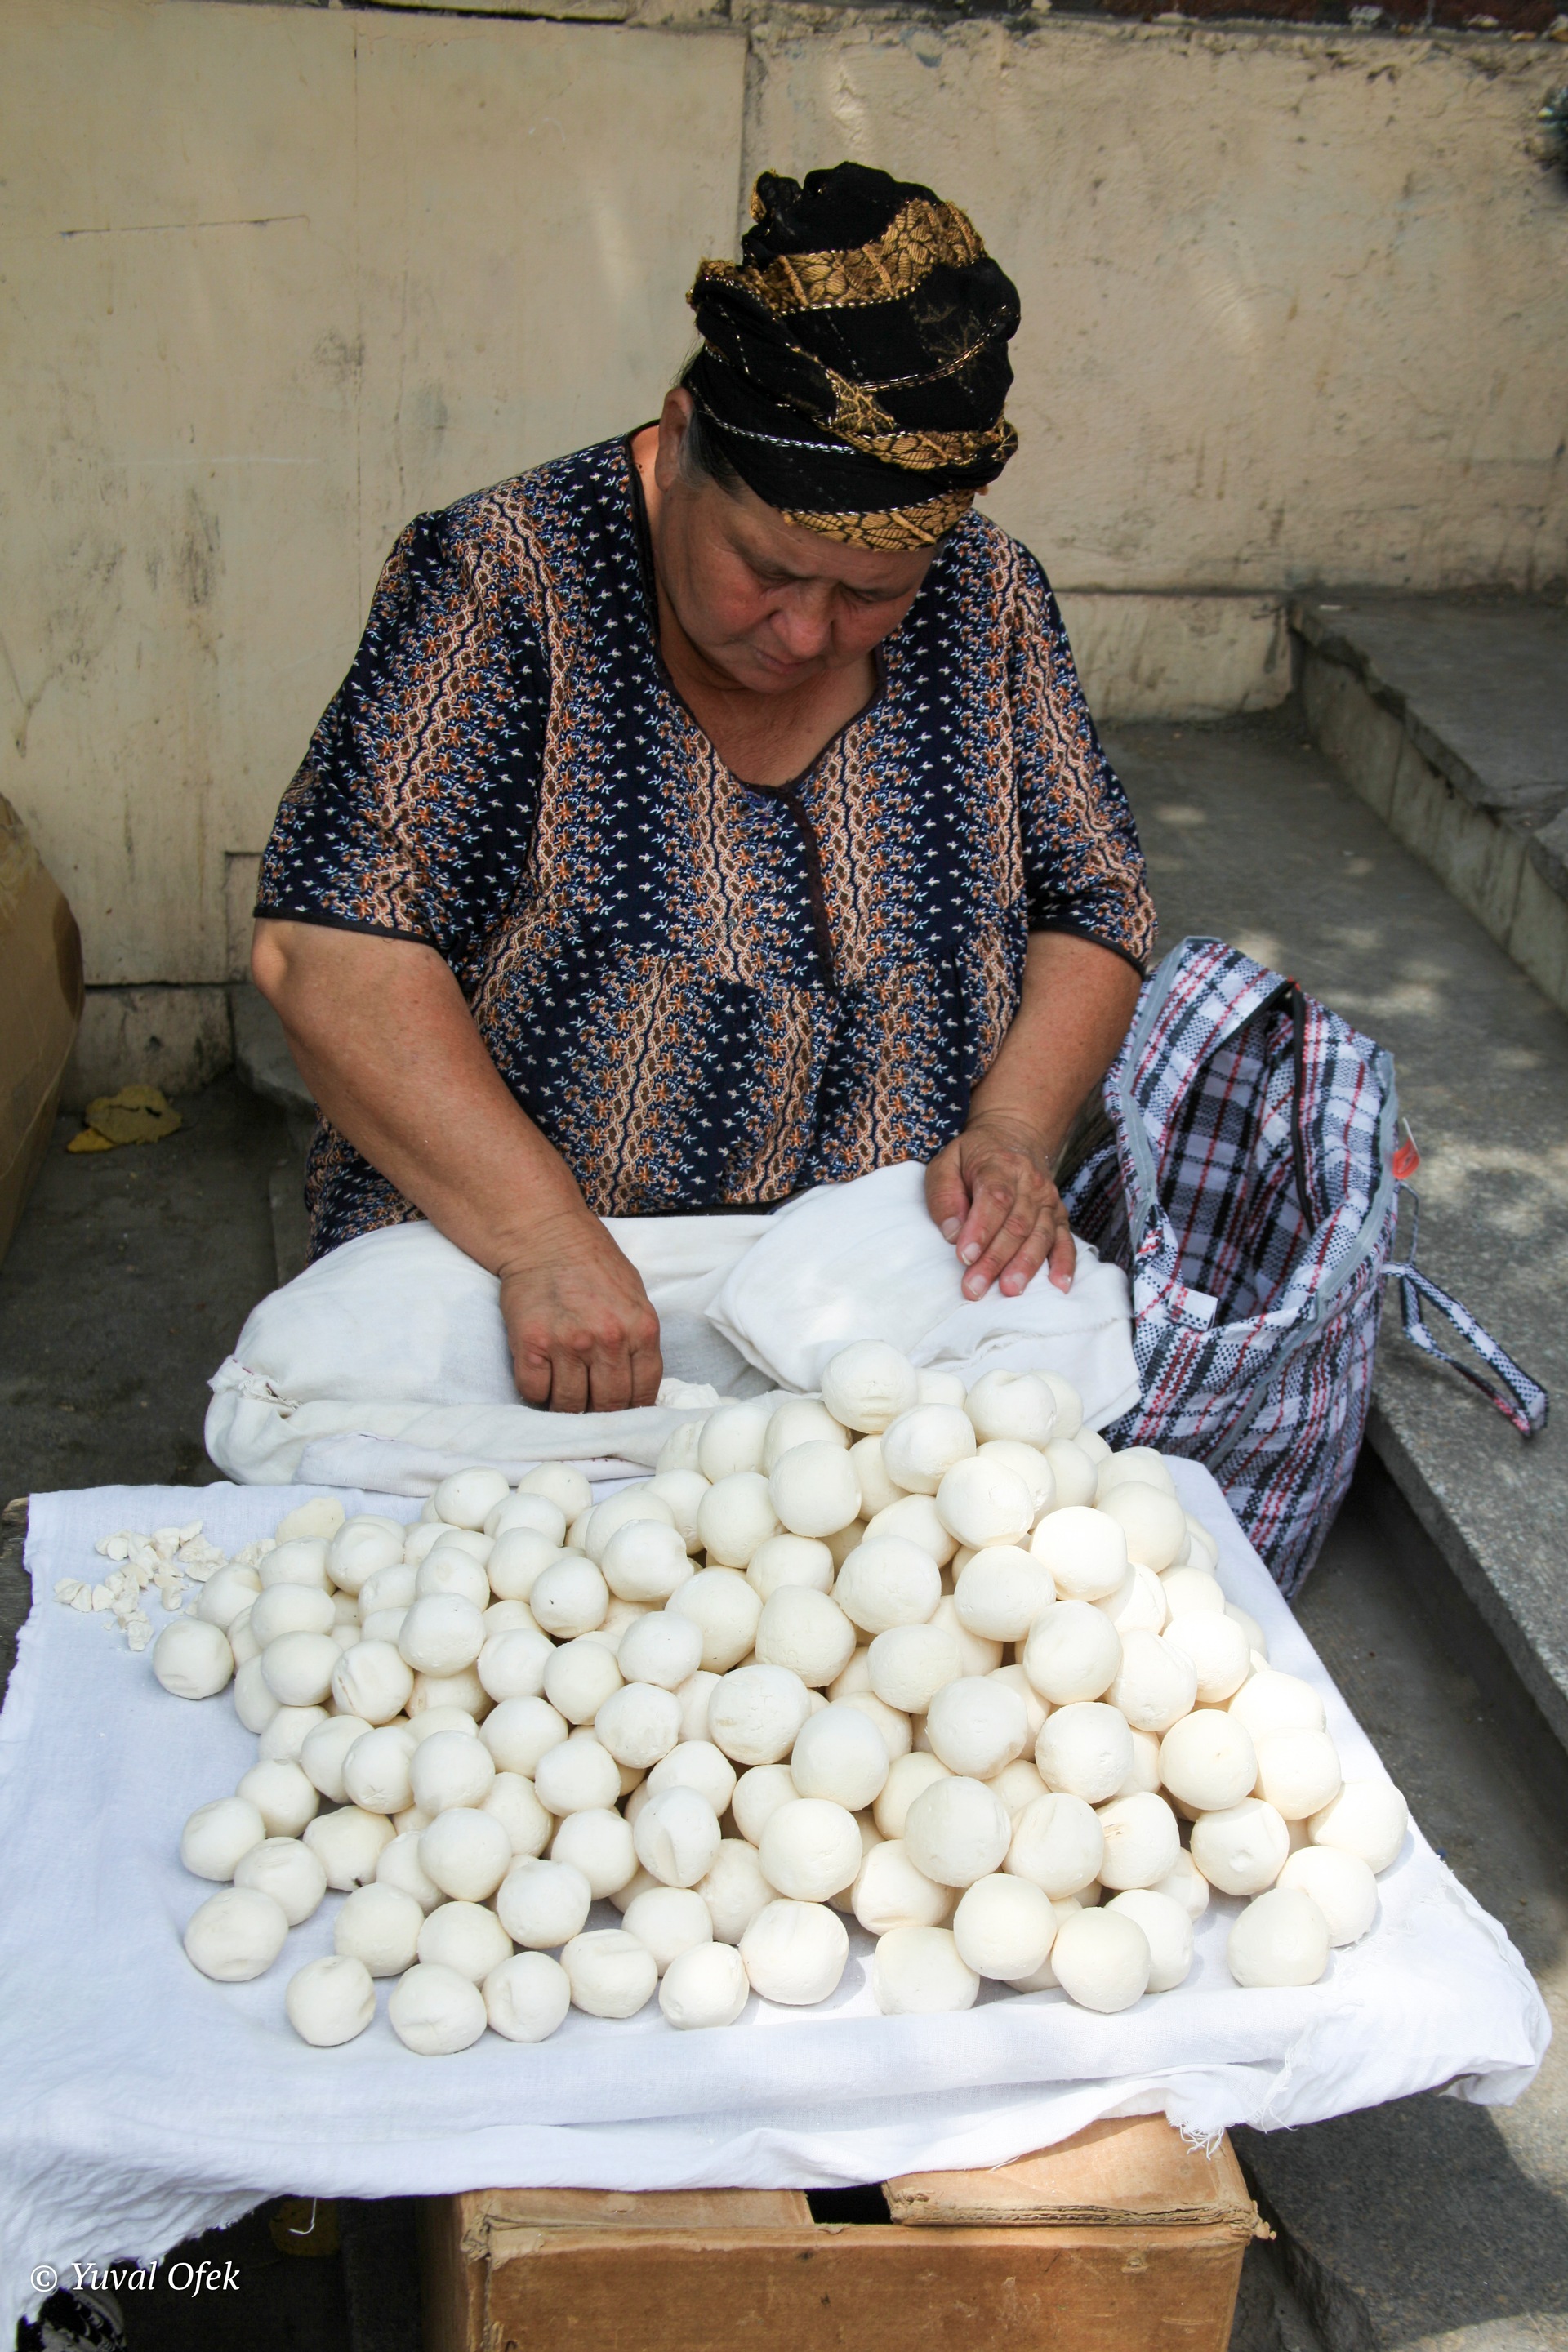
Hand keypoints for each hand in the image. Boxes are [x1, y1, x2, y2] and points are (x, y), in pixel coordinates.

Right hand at [498, 1212, 662, 1412]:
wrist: (546, 1235)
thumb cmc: (592, 1264)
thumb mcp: (634, 1298)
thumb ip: (638, 1341)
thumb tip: (634, 1389)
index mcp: (641, 1329)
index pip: (644, 1392)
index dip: (632, 1410)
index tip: (621, 1413)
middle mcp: (607, 1340)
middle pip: (609, 1405)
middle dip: (601, 1414)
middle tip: (590, 1408)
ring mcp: (568, 1343)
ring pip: (570, 1405)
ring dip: (567, 1408)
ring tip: (564, 1396)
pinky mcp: (531, 1343)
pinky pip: (534, 1391)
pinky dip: (537, 1394)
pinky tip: (542, 1379)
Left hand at [925, 1114, 1074, 1298]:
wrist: (1014, 1136)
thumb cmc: (973, 1158)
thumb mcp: (946, 1163)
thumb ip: (944, 1195)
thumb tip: (952, 1232)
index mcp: (999, 1166)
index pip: (994, 1199)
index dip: (981, 1229)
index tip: (964, 1256)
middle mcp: (1029, 1183)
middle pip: (1016, 1224)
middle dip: (995, 1259)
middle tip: (975, 1287)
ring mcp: (1048, 1200)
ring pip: (1040, 1235)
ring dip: (1025, 1266)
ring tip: (1010, 1291)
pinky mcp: (1059, 1215)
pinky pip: (1065, 1240)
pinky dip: (1064, 1263)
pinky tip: (1059, 1285)